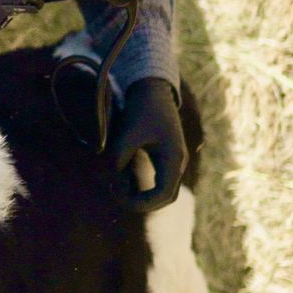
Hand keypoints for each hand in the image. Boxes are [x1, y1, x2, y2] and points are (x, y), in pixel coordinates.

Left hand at [106, 78, 186, 212]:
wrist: (154, 89)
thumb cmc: (142, 109)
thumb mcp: (128, 132)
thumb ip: (120, 157)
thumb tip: (114, 180)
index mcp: (173, 158)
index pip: (164, 194)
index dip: (143, 203)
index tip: (120, 198)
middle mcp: (177, 162)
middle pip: (167, 197)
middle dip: (143, 203)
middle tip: (117, 196)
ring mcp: (174, 160)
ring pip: (164, 191)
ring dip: (144, 195)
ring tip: (119, 188)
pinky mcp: (166, 157)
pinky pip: (160, 181)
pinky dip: (144, 187)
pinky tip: (124, 180)